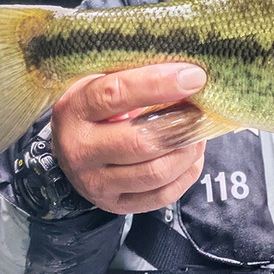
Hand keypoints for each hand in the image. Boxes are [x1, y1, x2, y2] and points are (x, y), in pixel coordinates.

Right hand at [51, 63, 207, 214]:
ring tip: (198, 132)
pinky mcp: (115, 205)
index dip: (159, 84)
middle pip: (141, 141)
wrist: (71, 146)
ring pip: (156, 172)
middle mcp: (79, 150)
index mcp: (74, 109)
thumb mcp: (102, 79)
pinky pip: (162, 196)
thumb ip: (136, 73)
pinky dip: (186, 174)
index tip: (194, 76)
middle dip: (181, 125)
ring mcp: (95, 183)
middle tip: (201, 111)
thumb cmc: (97, 104)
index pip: (116, 95)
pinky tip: (190, 155)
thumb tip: (186, 69)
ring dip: (188, 150)